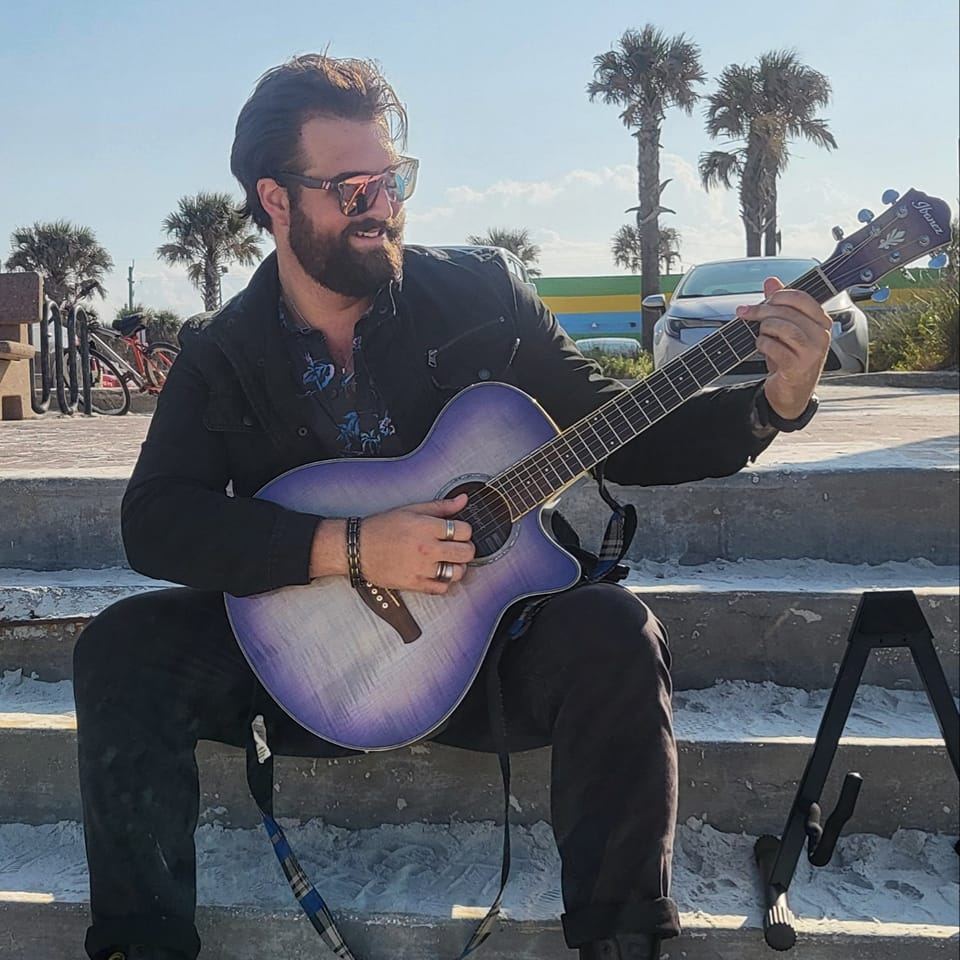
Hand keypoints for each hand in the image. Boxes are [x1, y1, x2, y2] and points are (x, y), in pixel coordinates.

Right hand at [310, 493, 474, 594]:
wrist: (357, 548)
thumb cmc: (381, 528)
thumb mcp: (411, 510)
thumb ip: (440, 506)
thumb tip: (462, 500)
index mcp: (426, 527)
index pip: (464, 530)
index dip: (464, 530)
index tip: (458, 531)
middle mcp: (426, 549)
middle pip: (466, 552)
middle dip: (466, 548)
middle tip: (457, 546)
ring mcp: (422, 568)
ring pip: (458, 573)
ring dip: (457, 566)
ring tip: (448, 560)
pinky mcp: (415, 584)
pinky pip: (442, 588)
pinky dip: (444, 582)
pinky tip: (437, 572)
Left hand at [736, 277, 832, 419]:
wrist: (791, 393)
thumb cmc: (789, 359)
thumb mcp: (785, 330)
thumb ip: (779, 305)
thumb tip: (771, 281)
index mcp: (821, 322)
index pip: (801, 298)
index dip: (779, 295)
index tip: (763, 299)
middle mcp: (821, 335)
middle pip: (787, 311)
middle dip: (761, 310)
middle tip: (746, 313)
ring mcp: (812, 351)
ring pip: (780, 326)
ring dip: (763, 329)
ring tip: (761, 336)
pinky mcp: (798, 366)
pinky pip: (773, 346)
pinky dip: (762, 344)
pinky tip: (762, 348)